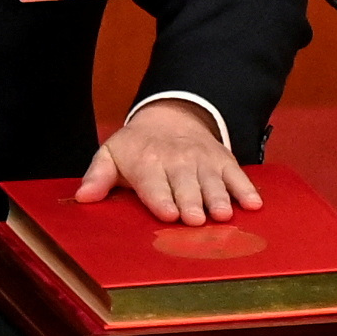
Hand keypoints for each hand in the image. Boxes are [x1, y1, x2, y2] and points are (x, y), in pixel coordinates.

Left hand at [76, 100, 261, 224]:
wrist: (171, 115)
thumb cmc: (137, 147)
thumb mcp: (111, 155)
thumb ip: (98, 177)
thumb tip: (83, 197)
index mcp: (147, 162)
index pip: (154, 183)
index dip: (161, 198)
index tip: (168, 213)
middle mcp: (177, 161)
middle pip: (185, 185)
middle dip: (191, 201)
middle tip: (196, 220)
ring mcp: (203, 160)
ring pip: (212, 181)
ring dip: (218, 198)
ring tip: (222, 215)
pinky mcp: (223, 160)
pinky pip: (237, 174)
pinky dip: (246, 189)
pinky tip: (254, 204)